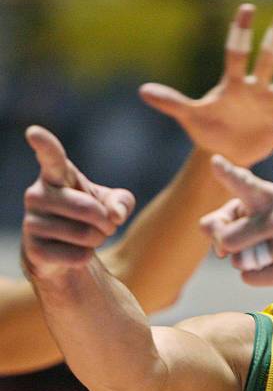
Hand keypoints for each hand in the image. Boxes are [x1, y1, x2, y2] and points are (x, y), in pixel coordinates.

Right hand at [22, 126, 134, 277]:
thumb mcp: (113, 204)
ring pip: (86, 236)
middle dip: (108, 223)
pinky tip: (72, 252)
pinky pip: (78, 256)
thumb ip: (123, 202)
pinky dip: (86, 257)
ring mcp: (31, 222)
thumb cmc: (89, 216)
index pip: (51, 158)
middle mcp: (37, 195)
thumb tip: (114, 215)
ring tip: (88, 237)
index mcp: (56, 176)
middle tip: (103, 225)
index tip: (34, 132)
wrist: (64, 250)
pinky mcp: (33, 250)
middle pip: (91, 210)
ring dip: (98, 240)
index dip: (45, 145)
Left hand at [139, 4, 272, 166]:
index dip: (241, 32)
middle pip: (267, 57)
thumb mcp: (190, 117)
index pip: (237, 53)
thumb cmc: (207, 132)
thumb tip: (143, 91)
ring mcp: (269, 99)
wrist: (226, 152)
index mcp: (232, 85)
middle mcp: (253, 87)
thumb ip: (172, 102)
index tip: (248, 8)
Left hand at [200, 156, 272, 286]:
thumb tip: (207, 229)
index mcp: (270, 196)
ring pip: (239, 261)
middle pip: (228, 239)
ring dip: (243, 261)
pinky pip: (249, 278)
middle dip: (223, 244)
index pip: (246, 184)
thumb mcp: (260, 209)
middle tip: (237, 242)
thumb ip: (226, 215)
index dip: (229, 174)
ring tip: (266, 251)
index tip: (214, 162)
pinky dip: (254, 275)